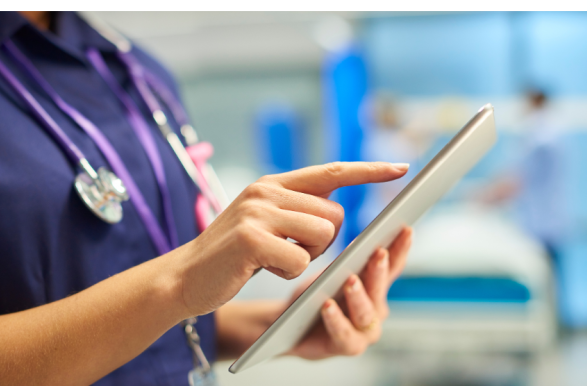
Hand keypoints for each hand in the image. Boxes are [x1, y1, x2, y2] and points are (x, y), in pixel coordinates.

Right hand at [165, 162, 408, 316]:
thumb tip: (337, 213)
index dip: (368, 171)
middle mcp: (266, 191)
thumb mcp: (262, 221)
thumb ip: (295, 209)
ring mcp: (257, 212)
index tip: (402, 169)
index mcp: (272, 184)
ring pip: (323, 235)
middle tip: (289, 250)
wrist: (184, 275)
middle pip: (335, 215)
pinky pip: (301, 260)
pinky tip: (261, 268)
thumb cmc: (231, 255)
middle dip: (324, 241)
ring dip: (307, 257)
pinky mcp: (251, 239)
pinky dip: (288, 272)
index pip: (331, 172)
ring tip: (273, 258)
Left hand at [286, 227, 412, 358]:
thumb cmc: (314, 297)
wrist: (289, 326)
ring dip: (358, 295)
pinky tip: (327, 305)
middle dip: (379, 269)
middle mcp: (376, 310)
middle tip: (378, 252)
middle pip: (380, 288)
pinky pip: (343, 333)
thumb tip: (358, 243)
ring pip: (365, 312)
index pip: (392, 266)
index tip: (405, 229)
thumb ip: (347, 262)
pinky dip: (335, 318)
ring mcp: (364, 331)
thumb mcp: (330, 274)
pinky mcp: (347, 346)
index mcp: (375, 288)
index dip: (400, 249)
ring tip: (350, 280)